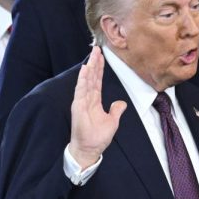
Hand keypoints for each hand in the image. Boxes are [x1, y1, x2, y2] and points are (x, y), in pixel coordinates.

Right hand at [69, 46, 126, 168]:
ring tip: (93, 54)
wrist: (89, 149)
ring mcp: (82, 101)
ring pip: (87, 80)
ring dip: (90, 67)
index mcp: (95, 101)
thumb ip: (116, 110)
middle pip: (92, 77)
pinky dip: (84, 79)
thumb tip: (121, 103)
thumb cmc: (98, 137)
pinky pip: (81, 90)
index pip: (97, 81)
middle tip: (98, 49)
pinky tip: (86, 69)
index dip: (100, 69)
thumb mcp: (112, 121)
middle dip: (95, 63)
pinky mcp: (78, 106)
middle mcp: (87, 98)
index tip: (102, 57)